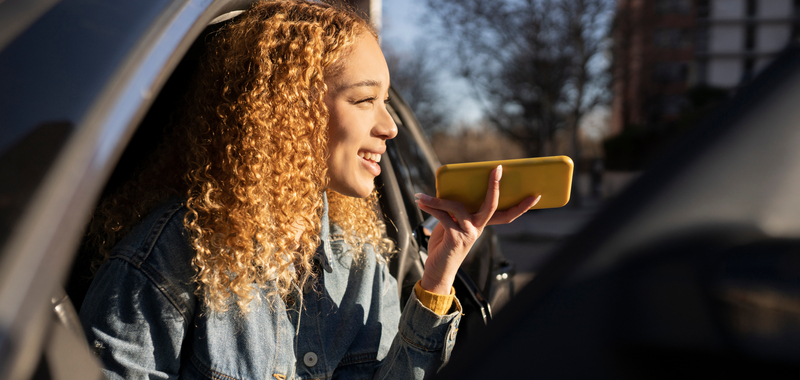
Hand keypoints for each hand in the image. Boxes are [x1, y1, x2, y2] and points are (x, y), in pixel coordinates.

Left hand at [415, 165, 540, 294]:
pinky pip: (443, 216)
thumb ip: (453, 211)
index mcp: (480, 225)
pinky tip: (421, 203)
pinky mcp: (456, 237)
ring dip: (438, 200)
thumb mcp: (451, 226)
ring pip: (457, 206)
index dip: (520, 206)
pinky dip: (431, 208)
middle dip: (495, 186)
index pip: (505, 214)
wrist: (437, 272)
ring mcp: (469, 233)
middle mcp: (478, 228)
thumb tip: (446, 191)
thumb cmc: (444, 247)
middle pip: (492, 205)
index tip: (535, 195)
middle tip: (498, 169)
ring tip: (421, 197)